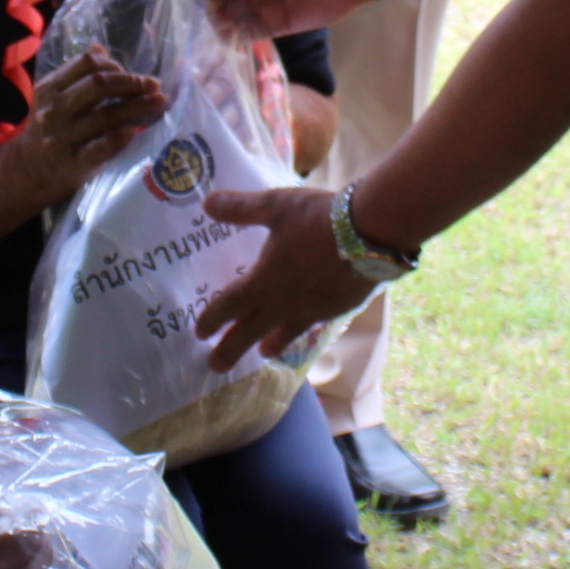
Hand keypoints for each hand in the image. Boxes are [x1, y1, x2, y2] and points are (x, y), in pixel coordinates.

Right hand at [0, 47, 164, 204]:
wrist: (32, 168)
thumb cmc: (54, 126)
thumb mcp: (56, 96)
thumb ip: (76, 74)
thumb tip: (99, 47)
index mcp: (49, 88)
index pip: (85, 64)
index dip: (112, 63)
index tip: (127, 71)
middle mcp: (54, 111)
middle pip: (98, 86)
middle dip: (130, 82)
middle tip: (153, 83)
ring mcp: (63, 137)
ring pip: (105, 116)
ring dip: (137, 106)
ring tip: (159, 100)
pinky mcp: (74, 162)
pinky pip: (99, 149)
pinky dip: (118, 139)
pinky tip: (134, 131)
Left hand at [194, 185, 372, 371]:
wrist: (369, 235)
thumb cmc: (317, 219)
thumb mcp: (275, 206)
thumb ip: (241, 208)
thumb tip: (207, 203)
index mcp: (262, 282)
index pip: (229, 306)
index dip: (212, 320)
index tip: (200, 333)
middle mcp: (283, 303)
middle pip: (250, 332)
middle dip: (231, 349)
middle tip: (217, 366)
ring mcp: (312, 310)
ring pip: (285, 333)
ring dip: (271, 344)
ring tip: (264, 353)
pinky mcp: (336, 308)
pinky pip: (312, 324)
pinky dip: (302, 330)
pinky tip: (306, 325)